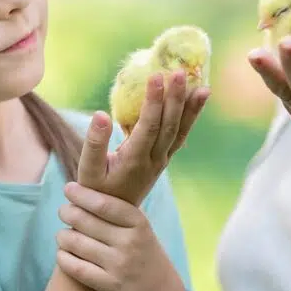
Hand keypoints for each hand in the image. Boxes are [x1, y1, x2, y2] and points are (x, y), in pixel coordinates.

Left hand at [55, 182, 185, 290]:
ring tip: (62, 234)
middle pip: (86, 221)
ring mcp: (119, 265)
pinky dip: (64, 258)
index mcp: (138, 223)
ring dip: (63, 236)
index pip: (105, 204)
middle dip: (68, 213)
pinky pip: (76, 268)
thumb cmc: (143, 253)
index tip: (68, 188)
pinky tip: (62, 253)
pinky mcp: (109, 285)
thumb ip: (118, 212)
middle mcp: (130, 242)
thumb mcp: (140, 229)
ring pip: (77, 243)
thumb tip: (86, 189)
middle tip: (63, 211)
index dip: (83, 195)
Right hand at [78, 70, 208, 205]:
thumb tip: (101, 114)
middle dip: (175, 98)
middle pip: (169, 126)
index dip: (154, 102)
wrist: (112, 218)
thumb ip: (94, 143)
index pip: (149, 127)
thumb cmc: (94, 191)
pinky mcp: (163, 158)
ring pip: (180, 132)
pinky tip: (198, 100)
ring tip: (203, 87)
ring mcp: (161, 160)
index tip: (156, 76)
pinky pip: (180, 135)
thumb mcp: (87, 170)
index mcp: (133, 160)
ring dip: (191, 108)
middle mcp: (153, 160)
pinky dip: (190, 117)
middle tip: (180, 71)